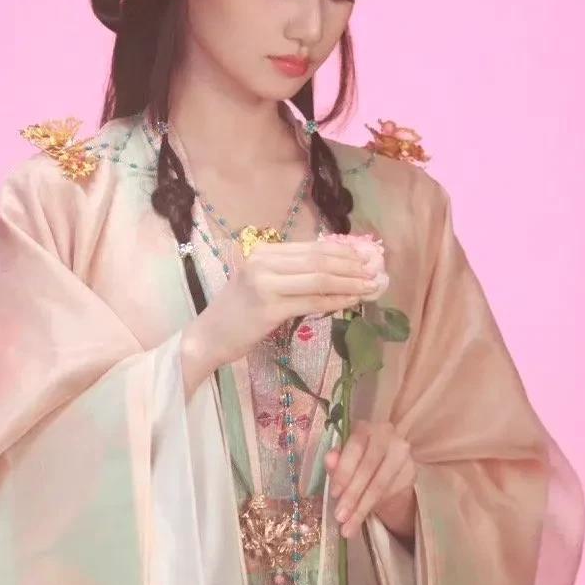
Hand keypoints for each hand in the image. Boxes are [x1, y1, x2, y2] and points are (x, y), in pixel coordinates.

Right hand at [194, 239, 381, 370]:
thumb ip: (294, 274)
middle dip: (352, 266)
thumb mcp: (265, 284)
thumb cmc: (240, 313)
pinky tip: (351, 302)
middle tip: (376, 273)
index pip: (313, 248)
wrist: (209, 337)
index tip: (367, 258)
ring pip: (319, 279)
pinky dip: (336, 301)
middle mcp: (264, 262)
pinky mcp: (269, 308)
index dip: (344, 252)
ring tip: (370, 287)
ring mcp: (265, 284)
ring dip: (350, 283)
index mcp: (265, 252)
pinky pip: (312, 302)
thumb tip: (338, 270)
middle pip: (319, 260)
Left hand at [324, 419, 416, 540]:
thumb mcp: (343, 462)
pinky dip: (375, 508)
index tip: (334, 494)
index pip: (354, 448)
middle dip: (352, 495)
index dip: (344, 472)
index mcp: (365, 428)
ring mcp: (402, 452)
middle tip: (340, 517)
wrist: (384, 470)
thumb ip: (336, 461)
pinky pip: (391, 492)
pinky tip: (363, 518)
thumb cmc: (358, 462)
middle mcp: (387, 434)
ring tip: (348, 527)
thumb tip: (329, 459)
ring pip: (380, 484)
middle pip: (368, 467)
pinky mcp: (411, 470)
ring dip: (362, 508)